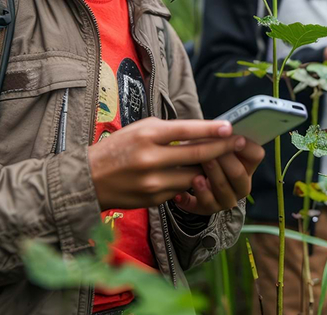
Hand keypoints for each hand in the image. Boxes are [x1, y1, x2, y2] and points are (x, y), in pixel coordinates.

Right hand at [88, 118, 244, 210]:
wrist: (89, 179)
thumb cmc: (118, 148)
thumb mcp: (140, 129)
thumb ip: (169, 131)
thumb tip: (202, 132)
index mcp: (147, 135)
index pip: (186, 130)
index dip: (211, 129)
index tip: (230, 127)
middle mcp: (151, 158)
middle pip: (196, 154)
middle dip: (221, 148)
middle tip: (238, 142)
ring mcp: (153, 181)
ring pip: (193, 175)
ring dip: (207, 169)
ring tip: (219, 160)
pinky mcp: (154, 199)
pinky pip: (180, 190)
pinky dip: (188, 183)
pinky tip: (191, 176)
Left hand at [172, 140, 264, 214]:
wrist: (190, 171)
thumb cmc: (204, 152)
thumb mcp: (212, 143)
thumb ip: (218, 137)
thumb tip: (218, 127)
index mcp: (247, 165)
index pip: (256, 155)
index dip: (246, 146)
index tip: (234, 137)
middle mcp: (241, 184)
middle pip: (238, 174)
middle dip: (223, 162)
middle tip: (208, 153)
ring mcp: (227, 199)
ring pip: (222, 191)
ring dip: (209, 180)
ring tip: (196, 175)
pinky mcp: (209, 209)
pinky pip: (203, 207)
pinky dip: (190, 200)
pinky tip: (179, 194)